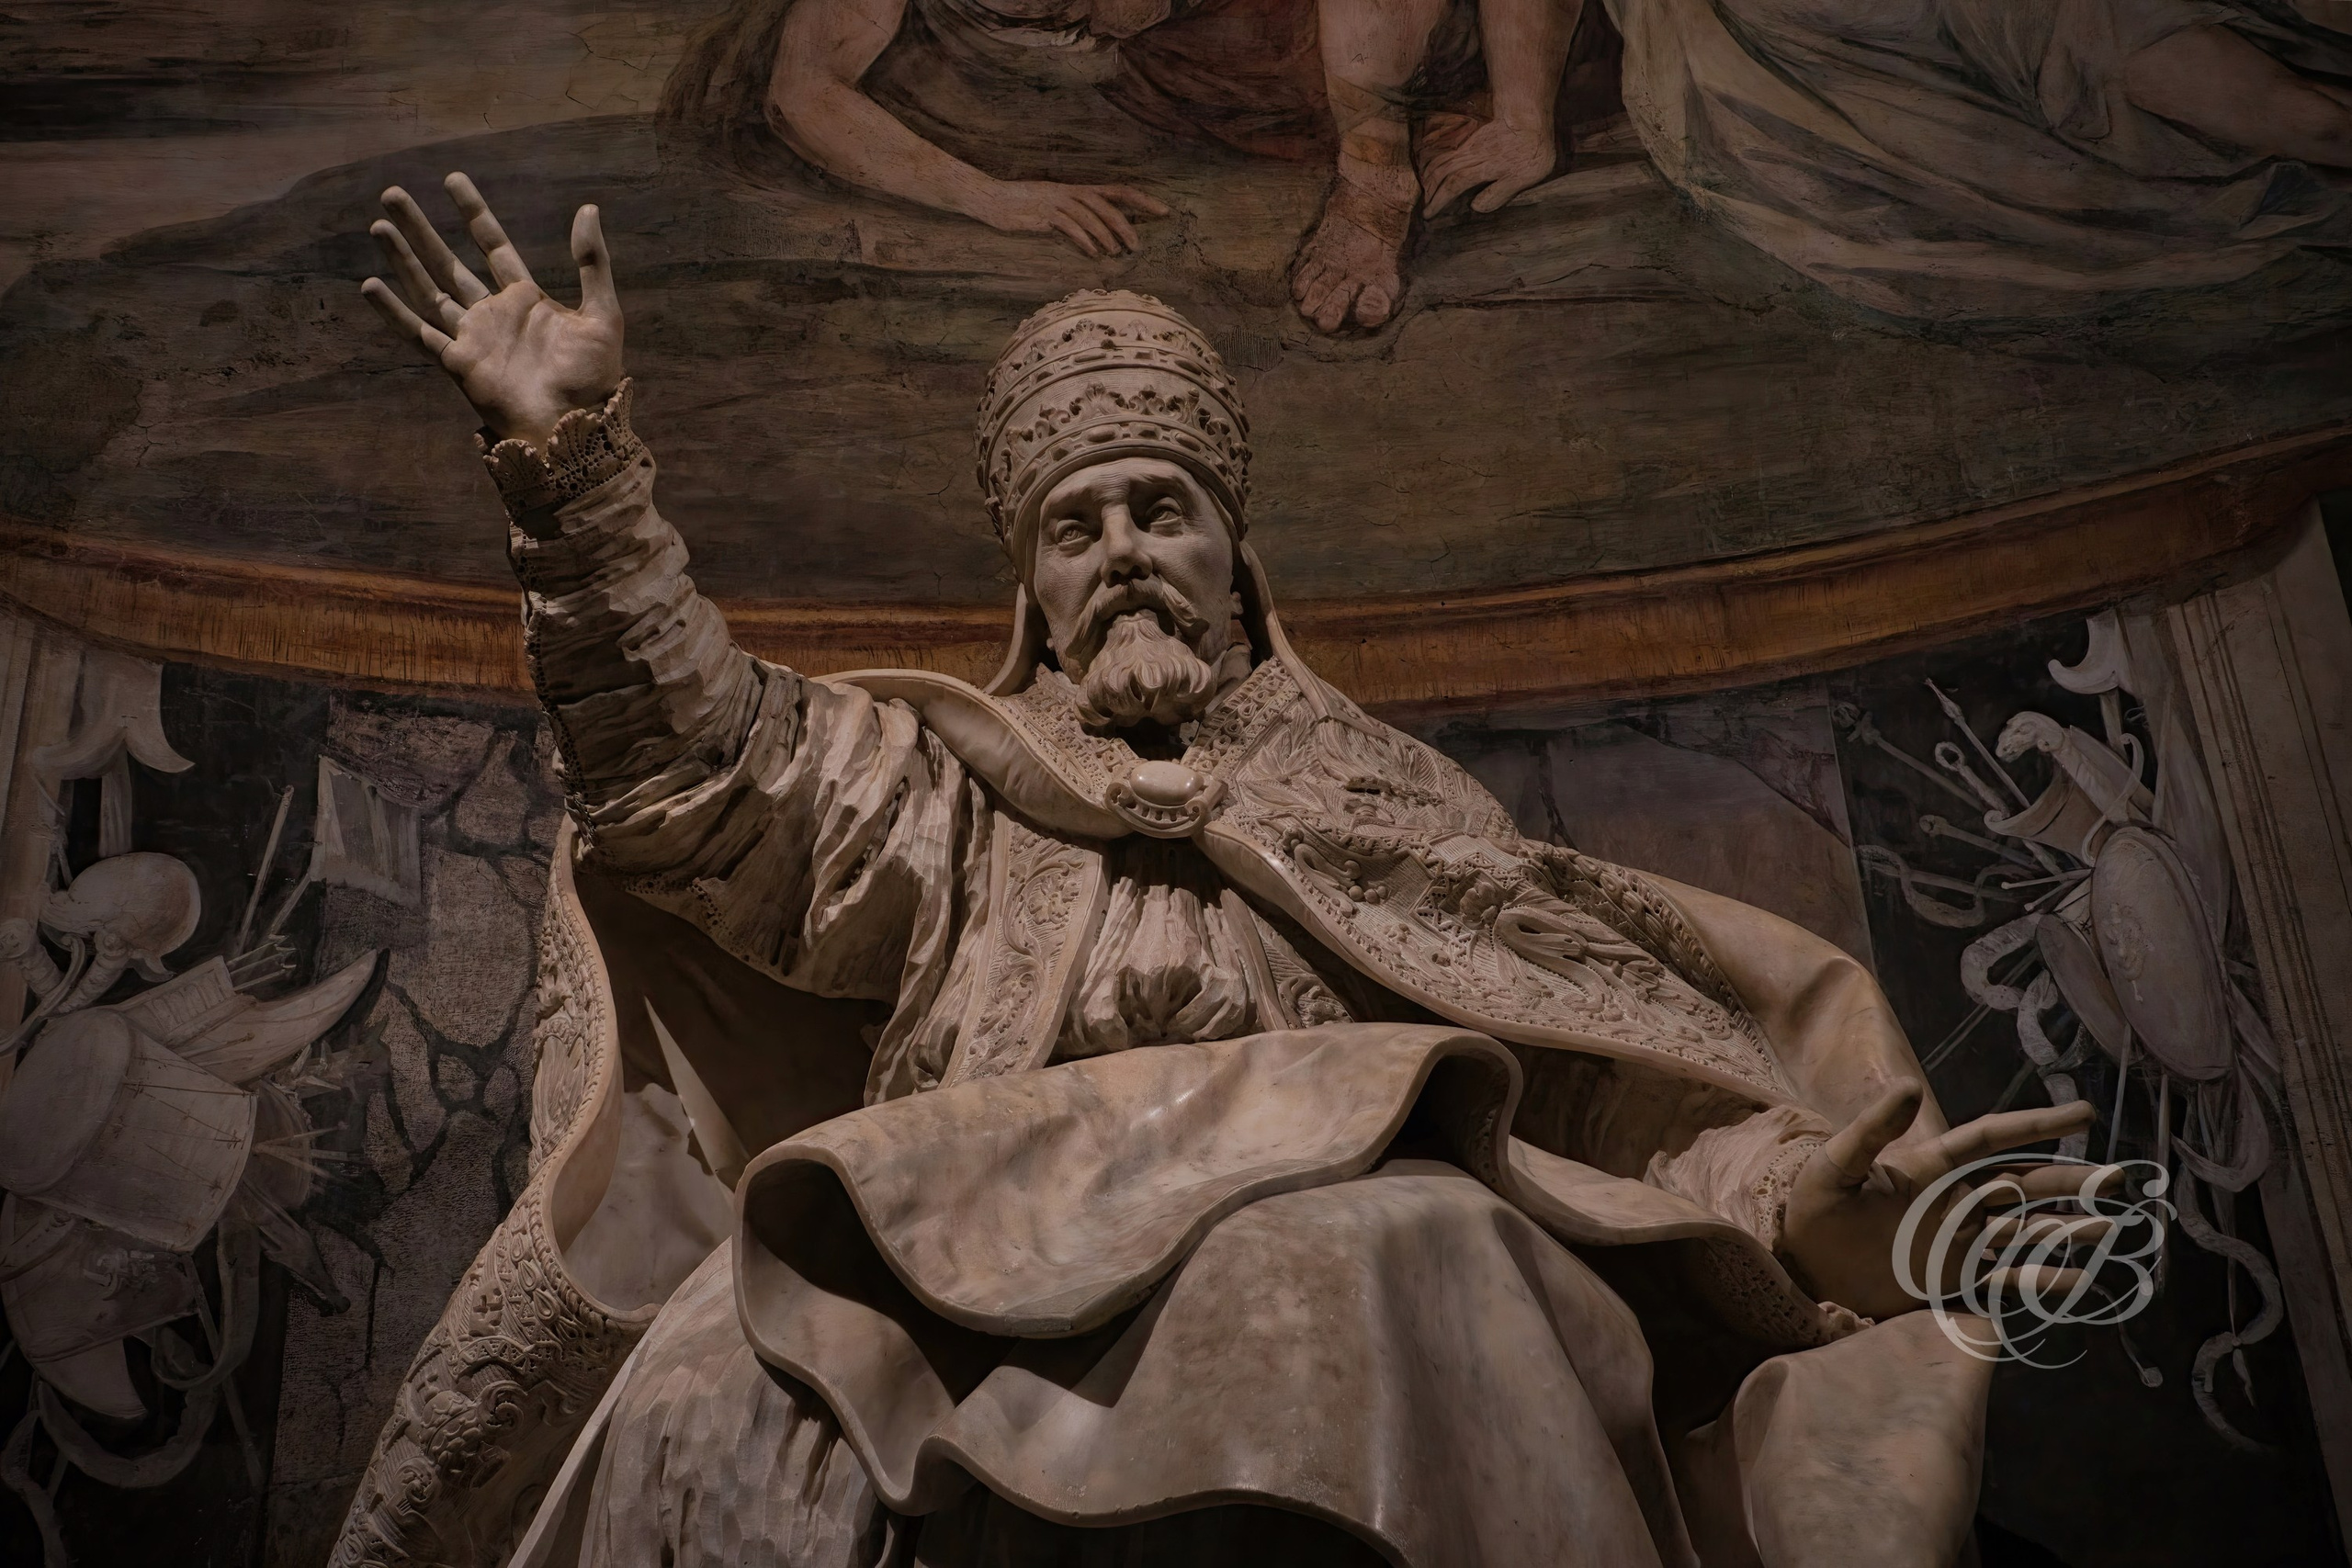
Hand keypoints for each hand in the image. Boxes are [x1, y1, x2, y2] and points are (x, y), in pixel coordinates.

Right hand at [360, 173, 624, 448]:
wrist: (575, 425)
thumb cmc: (593, 377)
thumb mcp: (603, 313)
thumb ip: (593, 262)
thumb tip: (588, 208)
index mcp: (526, 298)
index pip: (492, 244)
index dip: (473, 212)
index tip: (452, 179)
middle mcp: (493, 314)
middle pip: (449, 262)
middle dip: (422, 229)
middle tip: (394, 194)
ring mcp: (472, 338)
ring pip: (428, 290)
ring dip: (403, 259)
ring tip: (379, 225)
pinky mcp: (457, 364)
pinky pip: (419, 333)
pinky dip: (394, 313)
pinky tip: (370, 286)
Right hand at [973, 180, 1171, 256]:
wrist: (990, 199)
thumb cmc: (1023, 208)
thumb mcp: (1054, 212)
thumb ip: (1077, 222)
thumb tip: (1100, 241)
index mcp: (1077, 190)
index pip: (1117, 191)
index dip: (1143, 200)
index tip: (1164, 211)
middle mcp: (1071, 192)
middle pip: (1107, 203)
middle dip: (1127, 223)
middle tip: (1139, 245)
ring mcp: (1057, 201)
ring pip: (1090, 215)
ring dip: (1107, 234)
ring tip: (1117, 252)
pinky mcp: (1043, 213)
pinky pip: (1069, 226)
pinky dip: (1083, 239)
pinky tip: (1093, 253)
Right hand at [1420, 118, 1555, 216]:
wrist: (1529, 115)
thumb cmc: (1532, 149)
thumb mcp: (1523, 177)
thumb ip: (1499, 194)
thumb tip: (1475, 207)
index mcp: (1483, 169)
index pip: (1454, 186)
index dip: (1439, 200)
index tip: (1429, 214)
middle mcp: (1472, 157)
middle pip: (1443, 173)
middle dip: (1431, 191)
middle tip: (1424, 207)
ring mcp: (1471, 146)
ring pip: (1443, 161)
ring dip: (1431, 177)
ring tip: (1426, 191)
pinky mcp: (1474, 139)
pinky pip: (1448, 153)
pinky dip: (1437, 163)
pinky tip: (1436, 170)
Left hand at [1779, 1079, 2099, 1321]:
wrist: (1802, 1268)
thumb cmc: (1814, 1210)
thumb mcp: (1836, 1166)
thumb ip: (1872, 1131)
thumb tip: (1911, 1086)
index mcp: (1930, 1167)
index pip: (1992, 1138)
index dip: (2037, 1125)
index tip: (2085, 1114)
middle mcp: (1954, 1202)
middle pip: (2023, 1186)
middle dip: (2069, 1182)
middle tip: (2118, 1179)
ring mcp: (1958, 1241)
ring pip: (2025, 1230)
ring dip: (2067, 1228)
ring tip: (2111, 1227)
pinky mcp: (1952, 1279)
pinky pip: (2005, 1277)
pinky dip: (2041, 1279)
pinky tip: (2078, 1280)